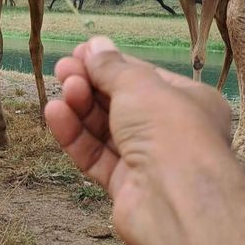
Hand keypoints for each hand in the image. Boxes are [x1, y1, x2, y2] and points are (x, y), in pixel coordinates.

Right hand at [45, 37, 232, 244]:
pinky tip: (55, 114)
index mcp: (189, 102)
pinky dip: (75, 136)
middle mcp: (171, 132)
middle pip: (122, 104)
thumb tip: (94, 45)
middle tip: (62, 68)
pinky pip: (96, 156)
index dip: (111, 64)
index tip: (80, 52)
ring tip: (60, 90)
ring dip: (81, 108)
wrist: (176, 200)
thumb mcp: (138, 85)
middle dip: (91, 84)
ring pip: (106, 130)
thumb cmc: (169, 129)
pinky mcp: (125, 187)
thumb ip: (111, 67)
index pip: (144, 78)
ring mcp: (148, 162)